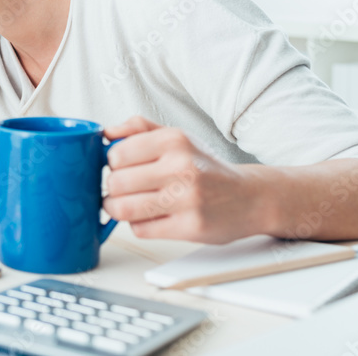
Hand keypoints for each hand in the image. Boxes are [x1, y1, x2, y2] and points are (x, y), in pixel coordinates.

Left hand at [103, 116, 265, 243]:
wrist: (250, 197)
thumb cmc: (207, 167)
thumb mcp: (177, 137)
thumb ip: (140, 129)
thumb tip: (107, 132)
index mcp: (175, 140)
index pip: (117, 154)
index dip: (113, 163)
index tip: (121, 167)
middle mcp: (182, 167)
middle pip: (116, 183)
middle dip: (113, 188)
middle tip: (122, 188)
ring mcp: (187, 199)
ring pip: (123, 208)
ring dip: (117, 208)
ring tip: (125, 204)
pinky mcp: (190, 227)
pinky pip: (141, 229)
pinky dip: (138, 224)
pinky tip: (150, 216)